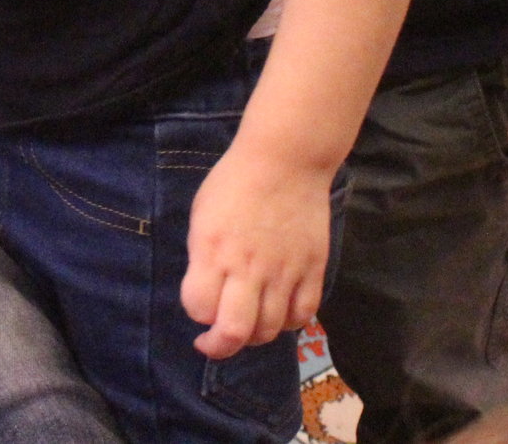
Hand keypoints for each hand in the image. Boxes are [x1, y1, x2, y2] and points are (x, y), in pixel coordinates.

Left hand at [182, 147, 330, 359]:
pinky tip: (277, 313)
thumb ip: (203, 257)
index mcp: (213, 249)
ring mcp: (284, 271)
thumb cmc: (234, 182)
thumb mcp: (202, 215)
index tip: (198, 305)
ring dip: (254, 335)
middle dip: (220, 347)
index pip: (199, 307)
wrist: (285, 160)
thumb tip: (205, 292)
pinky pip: (302, 314)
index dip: (195, 312)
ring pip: (270, 330)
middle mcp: (248, 267)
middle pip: (236, 332)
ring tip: (247, 323)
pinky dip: (288, 323)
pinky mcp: (312, 269)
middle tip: (215, 342)